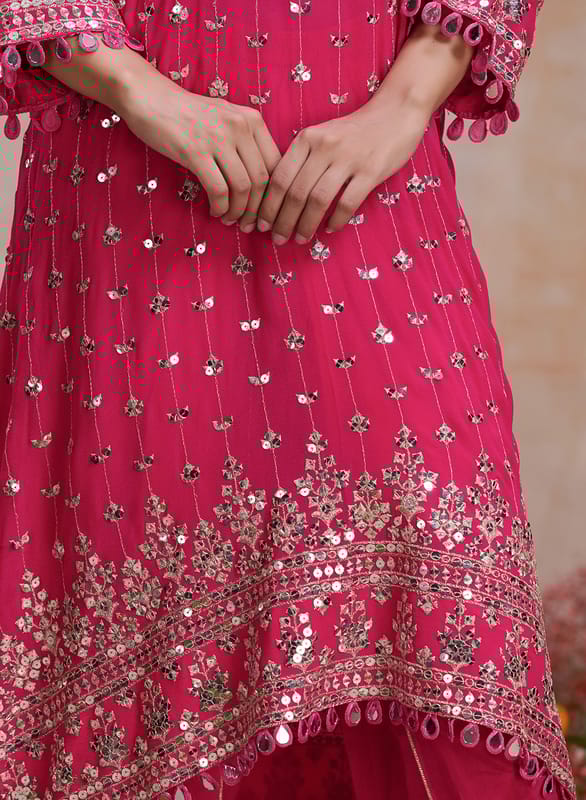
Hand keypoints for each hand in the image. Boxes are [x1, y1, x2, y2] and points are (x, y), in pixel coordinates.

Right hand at [114, 64, 281, 222]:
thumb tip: (260, 185)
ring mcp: (218, 138)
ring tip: (230, 219)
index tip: (265, 212)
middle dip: (257, 210)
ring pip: (242, 188)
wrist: (150, 98)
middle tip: (249, 224)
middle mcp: (240, 126)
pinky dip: (220, 207)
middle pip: (261, 180)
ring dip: (238, 212)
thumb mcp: (226, 119)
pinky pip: (218, 190)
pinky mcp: (195, 151)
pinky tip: (215, 211)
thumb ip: (246, 143)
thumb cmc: (188, 114)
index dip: (273, 195)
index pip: (276, 165)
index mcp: (252, 119)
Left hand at [255, 102, 428, 244]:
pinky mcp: (371, 171)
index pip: (280, 177)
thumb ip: (301, 160)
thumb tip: (279, 198)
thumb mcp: (321, 136)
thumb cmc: (353, 131)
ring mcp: (348, 159)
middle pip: (296, 192)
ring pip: (318, 200)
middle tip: (278, 239)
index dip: (268, 205)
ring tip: (300, 239)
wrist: (396, 112)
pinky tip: (329, 230)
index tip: (261, 224)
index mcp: (307, 138)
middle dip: (283, 221)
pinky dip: (336, 220)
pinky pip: (348, 203)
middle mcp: (324, 147)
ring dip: (306, 225)